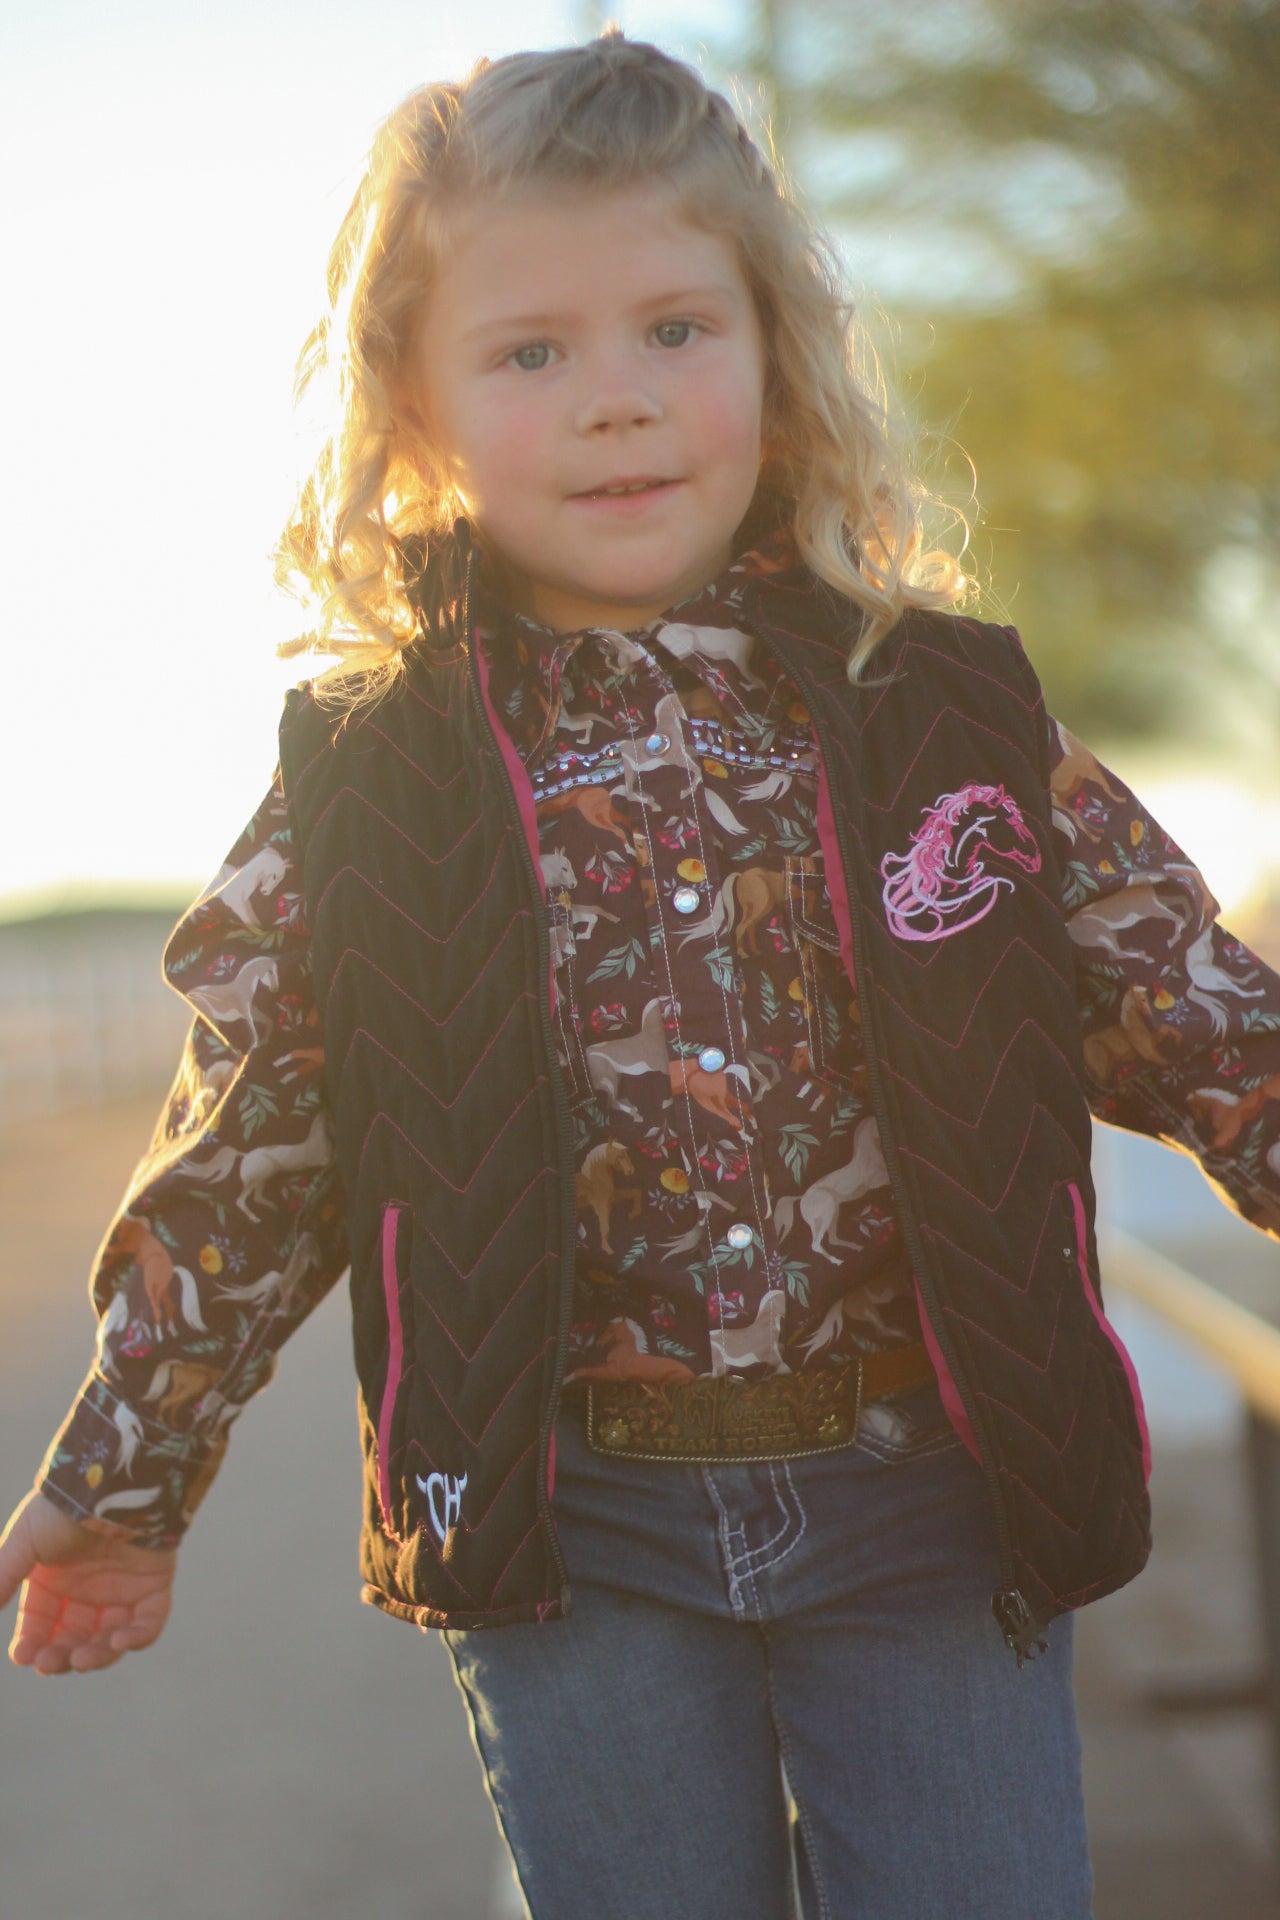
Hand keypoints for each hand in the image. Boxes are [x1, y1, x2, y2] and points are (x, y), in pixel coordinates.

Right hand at [0, 1489, 177, 1673]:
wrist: (114, 1477)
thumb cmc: (64, 1507)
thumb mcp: (24, 1541)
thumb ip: (3, 1575)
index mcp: (55, 1584)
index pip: (41, 1627)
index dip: (32, 1645)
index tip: (24, 1654)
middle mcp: (88, 1592)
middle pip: (74, 1641)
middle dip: (61, 1656)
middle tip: (51, 1661)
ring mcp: (122, 1591)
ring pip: (108, 1640)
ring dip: (96, 1656)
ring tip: (82, 1658)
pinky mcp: (154, 1586)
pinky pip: (149, 1623)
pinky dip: (138, 1638)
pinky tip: (121, 1640)